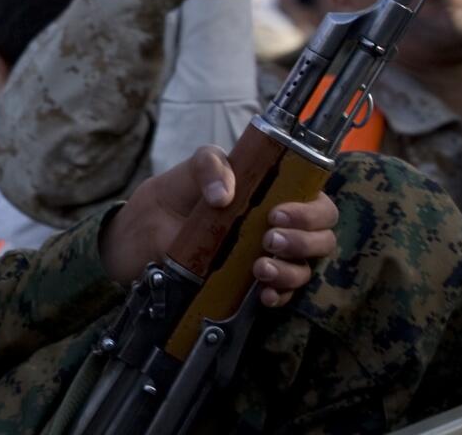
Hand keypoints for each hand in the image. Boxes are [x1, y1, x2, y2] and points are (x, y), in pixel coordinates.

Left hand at [99, 146, 338, 306]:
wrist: (138, 236)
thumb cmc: (172, 197)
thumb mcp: (189, 170)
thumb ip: (209, 165)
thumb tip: (224, 196)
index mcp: (273, 193)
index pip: (316, 200)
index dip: (310, 210)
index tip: (278, 214)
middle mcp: (278, 227)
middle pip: (322, 237)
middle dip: (304, 240)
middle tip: (269, 239)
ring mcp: (267, 257)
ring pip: (306, 269)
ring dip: (290, 270)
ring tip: (259, 268)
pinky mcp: (251, 285)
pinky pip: (282, 295)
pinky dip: (278, 295)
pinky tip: (262, 294)